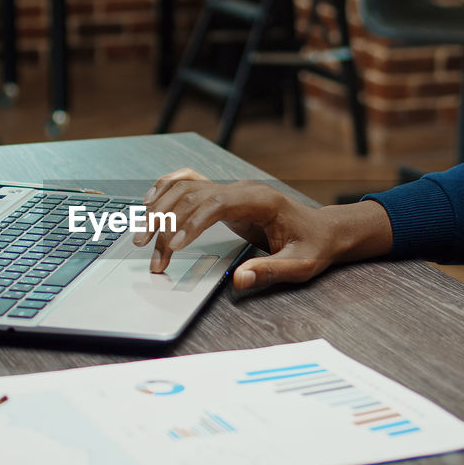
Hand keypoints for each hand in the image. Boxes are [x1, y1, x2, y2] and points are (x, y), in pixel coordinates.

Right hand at [134, 168, 391, 289]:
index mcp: (261, 200)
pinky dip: (165, 190)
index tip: (171, 247)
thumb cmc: (313, 247)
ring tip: (141, 237)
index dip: (190, 223)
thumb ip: (271, 270)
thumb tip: (240, 280)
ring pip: (185, 188)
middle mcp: (242, 189)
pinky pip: (189, 184)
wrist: (323, 230)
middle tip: (148, 251)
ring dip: (159, 210)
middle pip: (193, 195)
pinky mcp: (224, 195)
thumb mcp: (300, 265)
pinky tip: (148, 203)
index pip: (216, 203)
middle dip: (166, 222)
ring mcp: (231, 189)